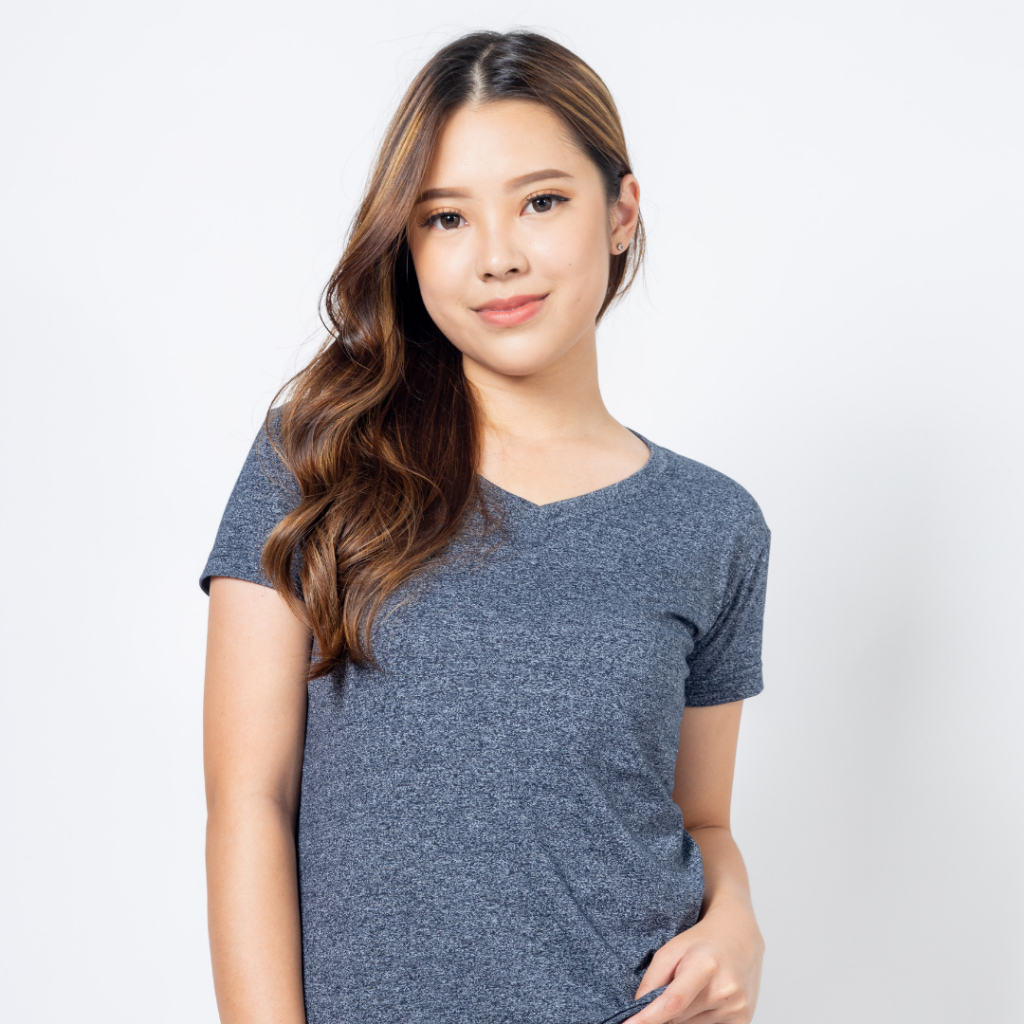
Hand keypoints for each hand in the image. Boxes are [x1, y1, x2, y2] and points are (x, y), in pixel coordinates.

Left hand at [628, 899, 763, 1022]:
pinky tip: (705, 1000)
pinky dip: (698, 1021)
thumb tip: (637, 1009)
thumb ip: (652, 979)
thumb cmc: (701, 943)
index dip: (648, 1018)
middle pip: (678, 1018)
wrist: (740, 938)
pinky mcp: (743, 1020)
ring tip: (694, 990)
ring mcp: (737, 1008)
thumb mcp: (671, 949)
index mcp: (705, 966)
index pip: (673, 1001)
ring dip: (683, 1016)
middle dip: (666, 1011)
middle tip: (675, 986)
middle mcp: (725, 990)